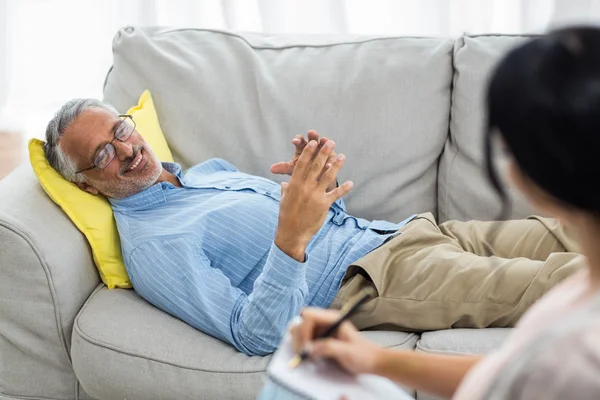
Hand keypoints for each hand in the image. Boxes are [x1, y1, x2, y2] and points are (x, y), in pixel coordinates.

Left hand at [271, 130, 338, 191]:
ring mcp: (324, 151)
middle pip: (313, 138)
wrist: (314, 181)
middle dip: (312, 135)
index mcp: (302, 148)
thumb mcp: (292, 170)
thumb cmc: (302, 172)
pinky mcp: (332, 158)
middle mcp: (314, 147)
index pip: (299, 140)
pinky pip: (332, 157)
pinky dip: (331, 158)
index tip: (295, 141)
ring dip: (325, 142)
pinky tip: (331, 160)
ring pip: (324, 144)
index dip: (297, 139)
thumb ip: (283, 168)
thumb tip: (271, 169)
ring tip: (326, 141)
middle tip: (312, 133)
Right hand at [274, 140, 352, 260]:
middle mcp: (305, 188)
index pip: (301, 164)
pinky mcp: (323, 205)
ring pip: (327, 177)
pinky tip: (351, 183)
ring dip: (336, 165)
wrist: (292, 233)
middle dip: (323, 153)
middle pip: (315, 166)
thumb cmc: (286, 216)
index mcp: (294, 184)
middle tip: (330, 142)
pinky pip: (336, 195)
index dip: (308, 152)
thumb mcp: (284, 200)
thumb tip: (284, 183)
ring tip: (342, 156)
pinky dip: (344, 189)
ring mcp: (315, 196)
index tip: (313, 143)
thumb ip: (286, 189)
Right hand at [289, 308, 382, 374]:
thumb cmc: (363, 355)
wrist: (371, 361)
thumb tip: (309, 349)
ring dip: (299, 343)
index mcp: (332, 318)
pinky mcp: (319, 339)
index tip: (306, 348)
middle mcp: (324, 322)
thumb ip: (329, 348)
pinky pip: (304, 340)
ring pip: (299, 330)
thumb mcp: (348, 352)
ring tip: (308, 356)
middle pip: (301, 322)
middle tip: (304, 354)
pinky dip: (302, 348)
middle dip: (299, 338)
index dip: (303, 331)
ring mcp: (321, 330)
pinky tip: (310, 357)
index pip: (308, 316)